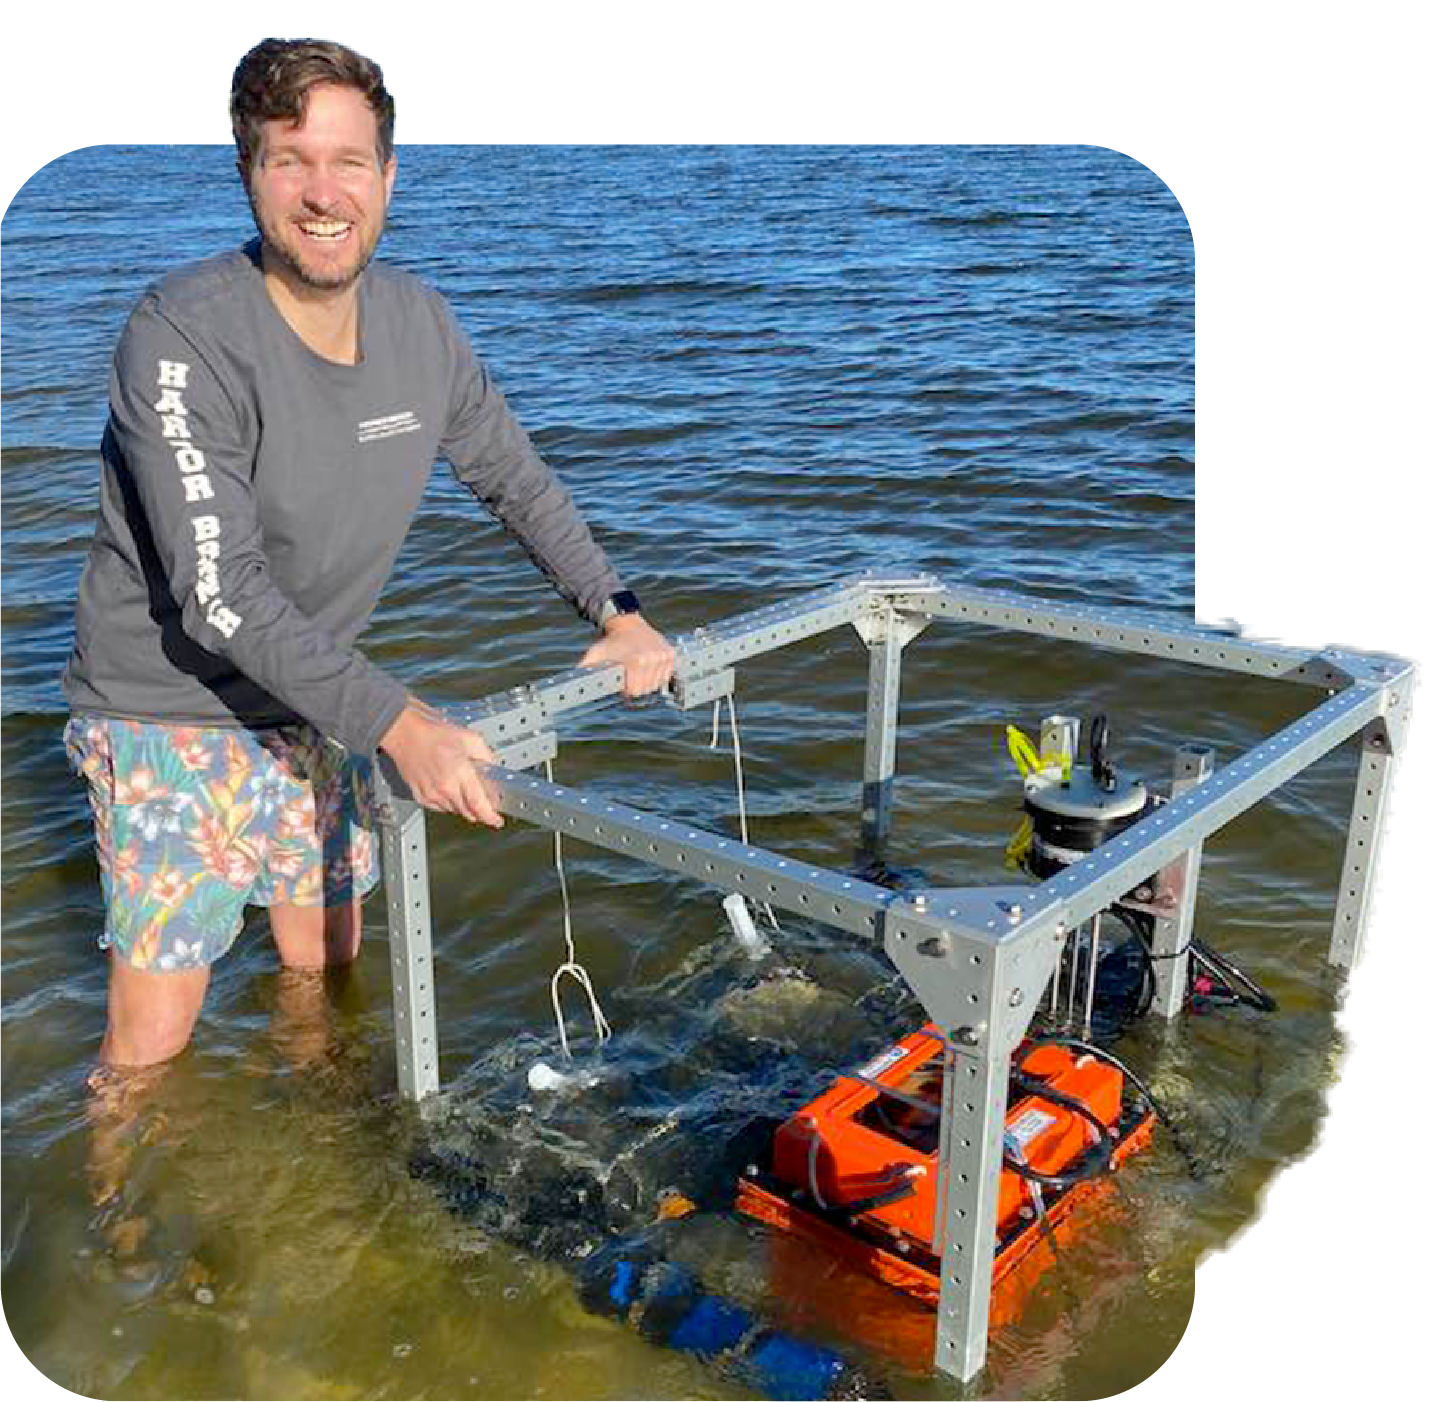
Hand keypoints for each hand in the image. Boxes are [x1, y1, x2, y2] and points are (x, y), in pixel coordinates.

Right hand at [378, 700, 503, 826]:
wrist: (404, 732)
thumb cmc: (433, 732)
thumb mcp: (470, 737)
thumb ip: (486, 755)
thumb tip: (493, 768)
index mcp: (460, 772)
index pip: (479, 804)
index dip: (490, 817)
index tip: (497, 820)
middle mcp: (445, 787)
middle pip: (468, 812)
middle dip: (479, 811)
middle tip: (484, 803)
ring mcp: (431, 794)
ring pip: (454, 810)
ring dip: (463, 805)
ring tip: (463, 789)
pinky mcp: (420, 796)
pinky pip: (438, 808)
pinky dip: (447, 803)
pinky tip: (448, 789)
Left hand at [578, 613, 676, 697]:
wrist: (627, 622)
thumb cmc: (610, 641)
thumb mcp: (594, 654)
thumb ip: (585, 670)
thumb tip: (572, 687)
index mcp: (636, 660)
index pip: (634, 691)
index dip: (625, 690)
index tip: (621, 683)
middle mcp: (652, 658)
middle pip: (645, 689)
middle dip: (635, 686)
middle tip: (628, 676)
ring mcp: (663, 656)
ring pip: (656, 684)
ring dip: (646, 681)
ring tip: (637, 671)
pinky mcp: (670, 654)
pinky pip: (665, 676)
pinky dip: (656, 676)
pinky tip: (647, 668)